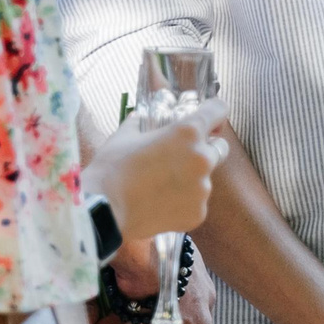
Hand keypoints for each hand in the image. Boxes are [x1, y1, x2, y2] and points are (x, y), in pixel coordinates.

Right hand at [83, 108, 226, 241]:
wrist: (105, 210)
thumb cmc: (112, 168)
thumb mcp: (124, 136)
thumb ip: (139, 123)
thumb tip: (140, 118)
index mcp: (187, 132)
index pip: (218, 110)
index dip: (215, 111)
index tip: (211, 118)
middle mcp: (202, 158)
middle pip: (219, 148)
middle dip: (204, 149)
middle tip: (179, 156)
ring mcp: (202, 189)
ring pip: (205, 178)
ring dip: (190, 178)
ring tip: (160, 186)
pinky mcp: (198, 214)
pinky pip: (196, 203)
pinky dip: (183, 202)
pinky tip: (160, 203)